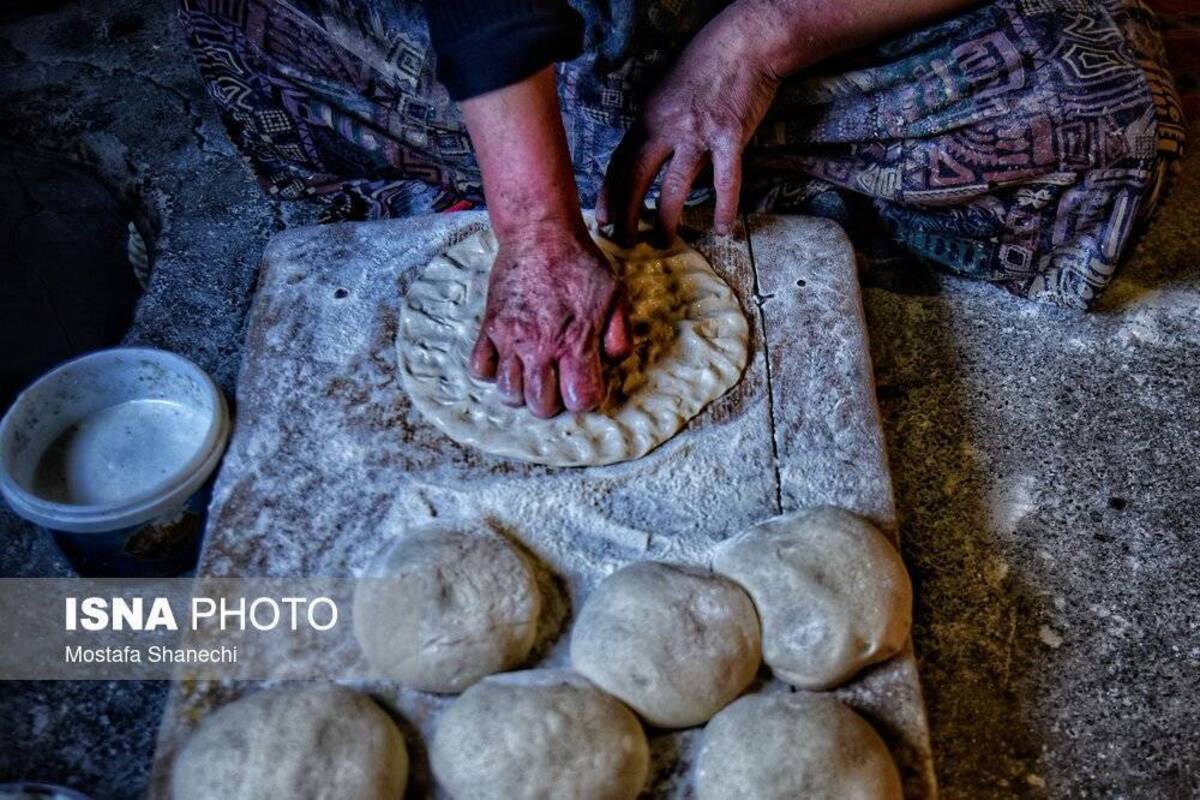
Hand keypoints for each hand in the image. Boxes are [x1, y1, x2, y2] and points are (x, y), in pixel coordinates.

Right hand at [469, 220, 630, 417]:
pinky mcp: (490, 327)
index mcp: (575, 341)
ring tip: (532, 374)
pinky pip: (480, 368)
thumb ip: (619, 334)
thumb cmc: (580, 264)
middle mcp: (541, 346)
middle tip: (558, 382)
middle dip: (553, 402)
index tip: (585, 384)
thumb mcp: (615, 295)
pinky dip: (491, 371)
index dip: (586, 399)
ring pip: (508, 393)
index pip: (580, 399)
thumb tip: (614, 362)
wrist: (541, 233)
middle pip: (541, 405)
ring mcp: (511, 338)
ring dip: (522, 391)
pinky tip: (507, 360)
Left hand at [597, 8, 779, 240]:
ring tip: (664, 240)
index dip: (609, 194)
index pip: (619, 162)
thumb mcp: (667, 90)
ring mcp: (698, 134)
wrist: (744, 42)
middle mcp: (666, 127)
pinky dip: (724, 208)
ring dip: (666, 218)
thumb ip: (658, 123)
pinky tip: (723, 229)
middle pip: (636, 179)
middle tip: (626, 241)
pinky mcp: (729, 137)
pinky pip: (725, 181)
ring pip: (674, 186)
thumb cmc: (707, 63)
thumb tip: (651, 153)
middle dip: (627, 214)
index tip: (603, 219)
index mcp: (648, 117)